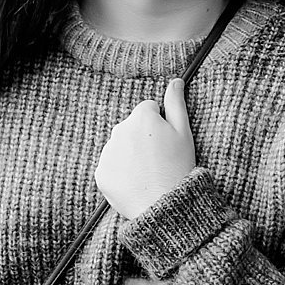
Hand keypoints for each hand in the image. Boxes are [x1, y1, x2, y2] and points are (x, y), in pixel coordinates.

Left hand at [94, 78, 196, 219]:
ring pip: (120, 146)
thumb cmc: (179, 166)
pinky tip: (136, 181)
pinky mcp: (101, 172)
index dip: (160, 123)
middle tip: (159, 158)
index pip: (148, 108)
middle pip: (131, 126)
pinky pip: (111, 166)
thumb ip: (177, 103)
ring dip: (131, 154)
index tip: (167, 140)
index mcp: (141, 117)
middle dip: (143, 137)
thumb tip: (176, 80)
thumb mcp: (184, 132)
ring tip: (148, 172)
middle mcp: (120, 130)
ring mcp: (108, 152)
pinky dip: (122, 172)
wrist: (164, 204)